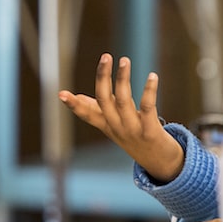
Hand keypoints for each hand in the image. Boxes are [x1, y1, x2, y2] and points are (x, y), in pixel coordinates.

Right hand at [59, 54, 185, 180]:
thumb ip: (96, 111)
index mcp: (107, 125)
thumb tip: (76, 96)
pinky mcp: (150, 131)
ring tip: (124, 60)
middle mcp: (117, 128)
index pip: (87, 114)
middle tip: (106, 56)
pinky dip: (149, 91)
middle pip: (104, 100)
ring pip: (124, 101)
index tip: (60, 94)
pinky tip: (152, 75)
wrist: (161, 165)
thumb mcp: (113, 126)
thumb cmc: (137, 140)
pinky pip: (147, 108)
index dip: (74, 104)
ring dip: (122, 79)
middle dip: (103, 77)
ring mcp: (133, 130)